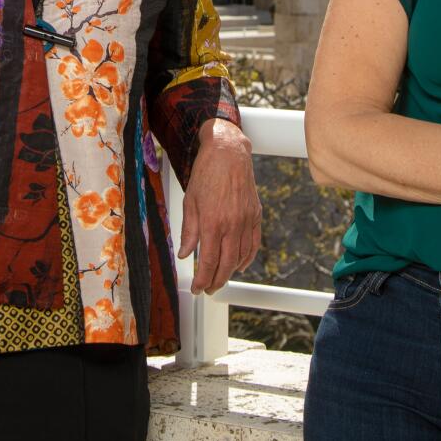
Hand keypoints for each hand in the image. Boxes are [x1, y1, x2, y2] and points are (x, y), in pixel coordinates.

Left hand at [178, 119, 260, 294]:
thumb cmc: (206, 173)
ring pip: (241, 257)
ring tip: (220, 278)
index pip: (208, 261)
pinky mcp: (256, 215)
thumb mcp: (190, 201)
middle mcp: (231, 224)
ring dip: (230, 272)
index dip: (202, 279)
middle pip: (226, 265)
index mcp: (212, 221)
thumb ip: (188, 230)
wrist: (228, 152)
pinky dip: (247, 258)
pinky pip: (253, 244)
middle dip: (216, 281)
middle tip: (208, 289)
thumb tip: (185, 254)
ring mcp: (246, 220)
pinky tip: (238, 264)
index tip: (197, 288)